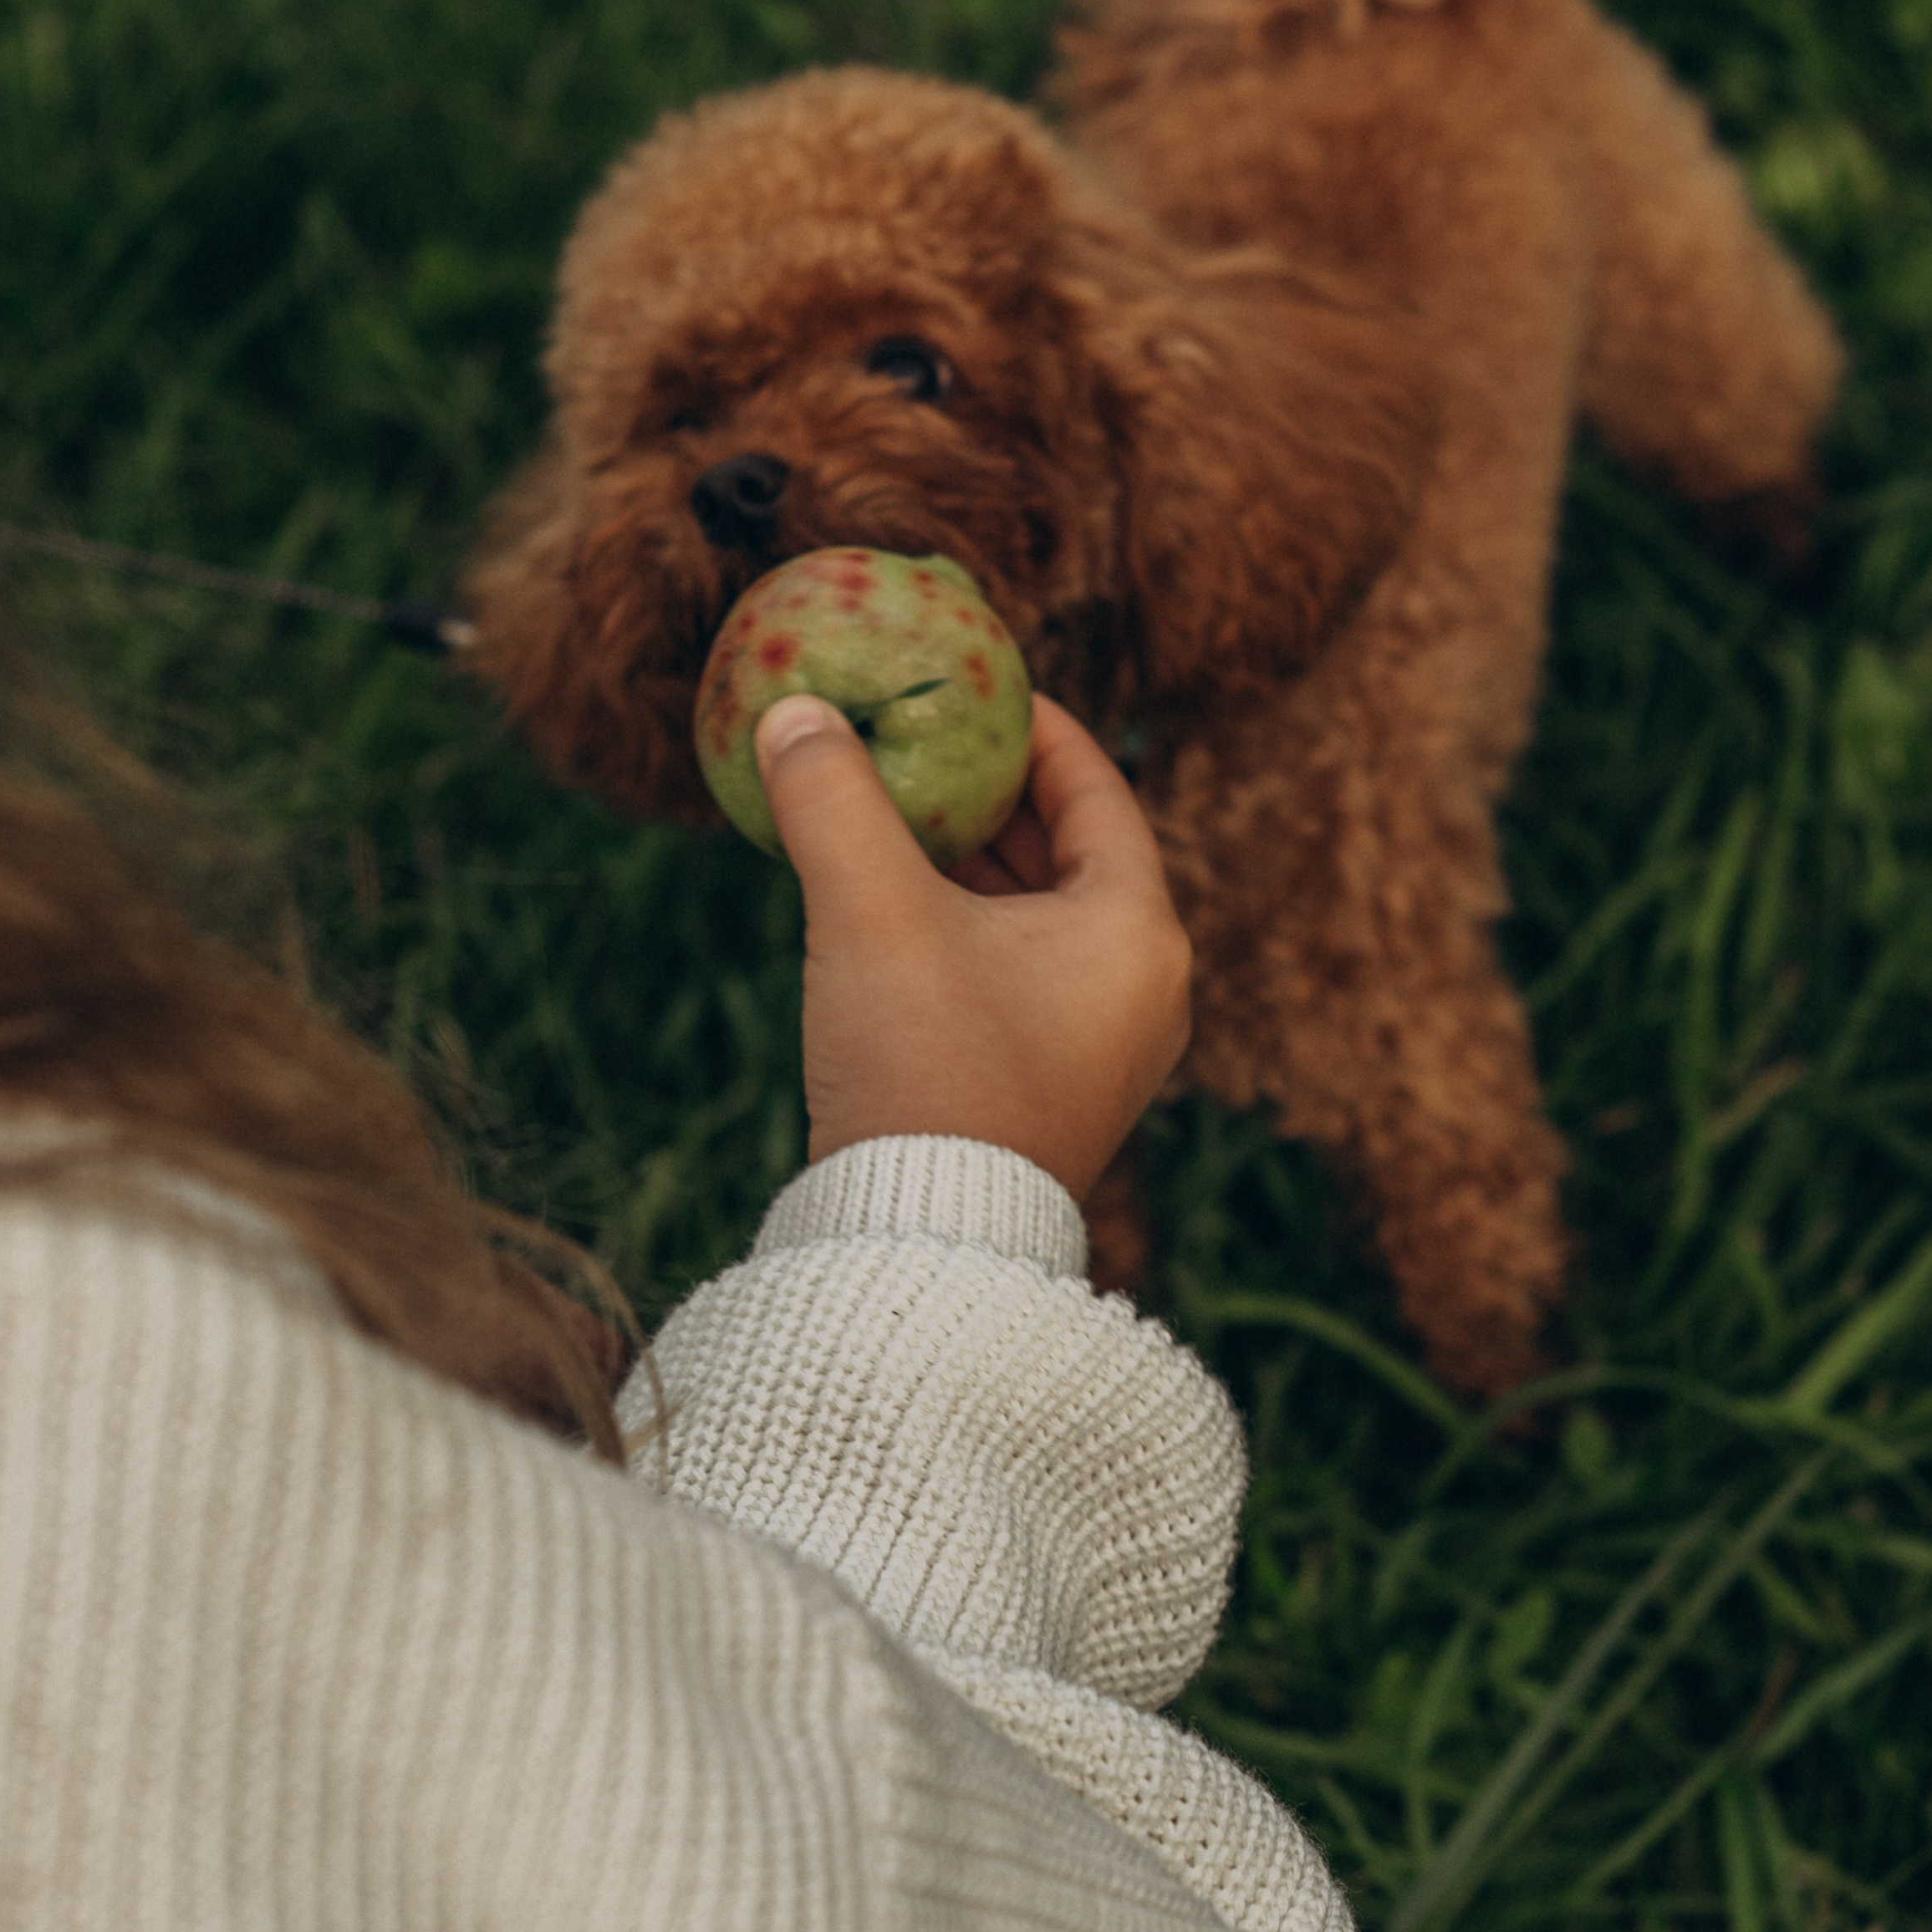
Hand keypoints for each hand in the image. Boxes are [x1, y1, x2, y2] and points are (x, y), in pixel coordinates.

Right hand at [753, 691, 1190, 1201]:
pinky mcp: (1053, 1091)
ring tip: (892, 811)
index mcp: (1137, 931)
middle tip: (924, 742)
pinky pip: (1018, 975)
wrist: (921, 1243)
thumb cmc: (922, 1066)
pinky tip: (888, 907)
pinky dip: (964, 928)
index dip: (1036, 729)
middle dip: (993, 795)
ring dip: (971, 864)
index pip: (1099, 790)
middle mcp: (1141, 989)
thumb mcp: (872, 911)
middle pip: (1072, 853)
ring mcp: (1102, 1048)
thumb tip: (790, 709)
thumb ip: (832, 800)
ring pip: (1040, 919)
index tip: (980, 688)